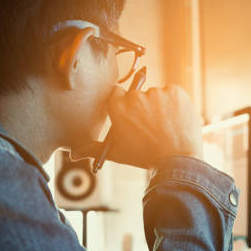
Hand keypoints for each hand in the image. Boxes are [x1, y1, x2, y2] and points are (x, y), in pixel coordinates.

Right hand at [71, 84, 202, 168]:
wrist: (177, 160)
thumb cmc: (144, 157)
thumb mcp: (116, 152)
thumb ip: (92, 149)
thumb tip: (73, 155)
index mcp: (118, 108)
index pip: (118, 94)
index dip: (127, 106)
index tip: (134, 116)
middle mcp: (135, 97)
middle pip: (138, 95)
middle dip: (144, 108)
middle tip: (153, 127)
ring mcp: (156, 92)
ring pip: (156, 94)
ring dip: (161, 106)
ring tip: (166, 127)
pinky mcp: (175, 91)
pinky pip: (173, 92)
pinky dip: (175, 103)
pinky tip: (176, 119)